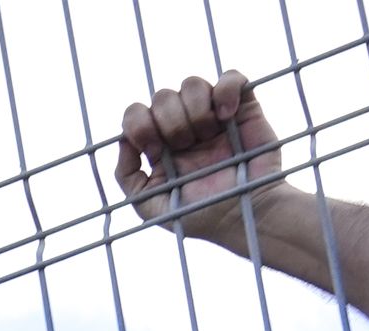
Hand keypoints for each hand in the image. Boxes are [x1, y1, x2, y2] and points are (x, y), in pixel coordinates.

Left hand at [116, 70, 287, 241]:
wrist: (245, 215)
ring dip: (195, 110)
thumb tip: (123, 139)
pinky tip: (226, 116)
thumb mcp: (150, 206)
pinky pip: (231, 77)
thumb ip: (127, 176)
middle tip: (185, 146)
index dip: (140, 125)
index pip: (136, 113)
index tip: (155, 152)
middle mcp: (183, 125)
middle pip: (161, 96)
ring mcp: (213, 115)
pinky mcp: (243, 108)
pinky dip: (226, 90)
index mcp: (160, 144)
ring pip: (191, 83)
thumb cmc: (200, 216)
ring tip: (207, 136)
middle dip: (169, 121)